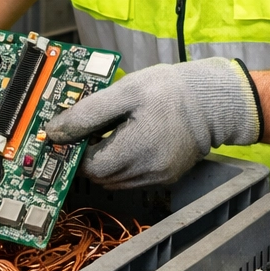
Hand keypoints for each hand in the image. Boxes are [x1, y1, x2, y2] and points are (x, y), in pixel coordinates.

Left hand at [46, 58, 261, 188]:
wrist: (214, 100)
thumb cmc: (169, 90)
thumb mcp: (126, 91)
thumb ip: (88, 112)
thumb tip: (54, 131)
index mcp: (137, 149)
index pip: (90, 166)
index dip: (74, 152)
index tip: (67, 134)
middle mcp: (148, 171)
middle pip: (100, 176)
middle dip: (86, 156)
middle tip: (83, 132)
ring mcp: (158, 177)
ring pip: (114, 181)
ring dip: (103, 162)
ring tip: (104, 134)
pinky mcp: (166, 177)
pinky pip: (132, 179)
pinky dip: (121, 165)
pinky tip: (123, 142)